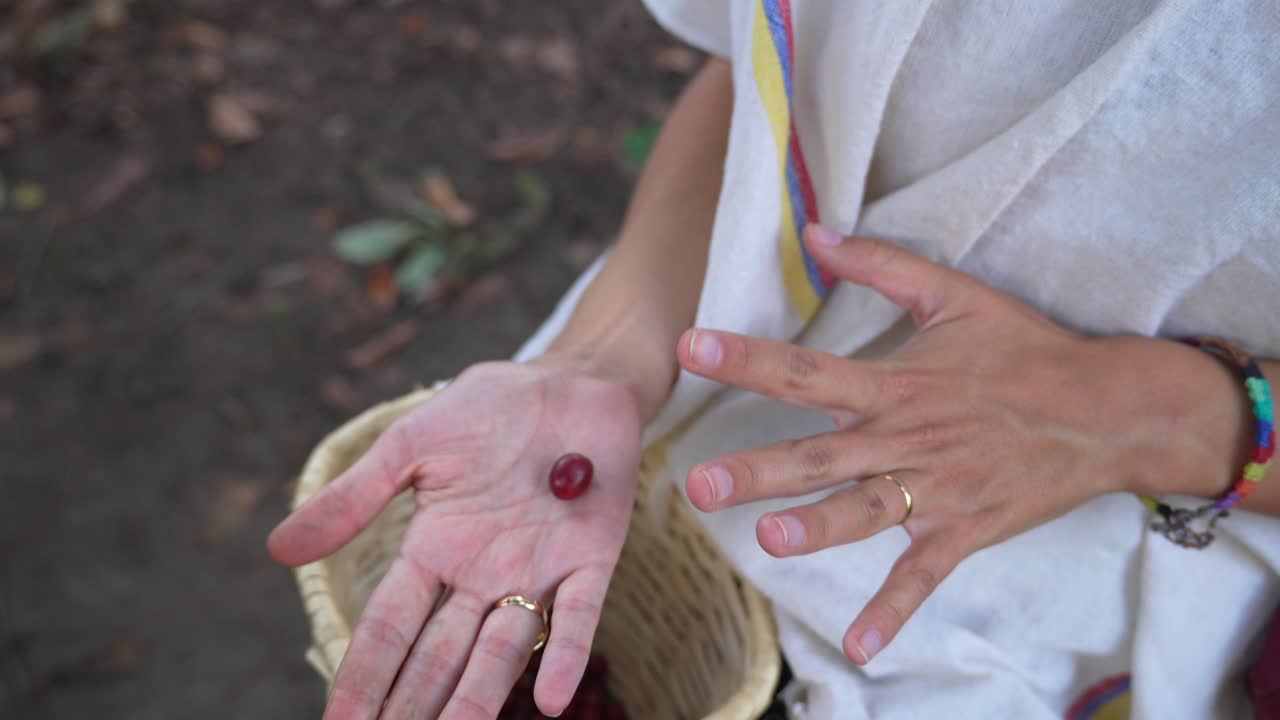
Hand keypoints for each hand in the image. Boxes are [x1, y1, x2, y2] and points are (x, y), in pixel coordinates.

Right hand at [268, 358, 642, 718]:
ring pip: (502, 652)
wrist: (570, 380)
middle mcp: (482, 575)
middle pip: (440, 655)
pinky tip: (553, 701)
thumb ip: (356, 499)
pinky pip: (578, 615)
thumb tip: (277, 551)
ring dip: (479, 700)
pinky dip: (566, 654)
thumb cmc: (490, 408)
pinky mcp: (592, 559)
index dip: (365, 676)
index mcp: (434, 550)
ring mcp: (538, 571)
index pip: (391, 627)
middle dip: (414, 706)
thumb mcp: (411, 445)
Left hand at [677, 225, 1242, 664]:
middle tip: (699, 483)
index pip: (808, 370)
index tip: (691, 347)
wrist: (1108, 408)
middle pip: (822, 455)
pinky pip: (925, 576)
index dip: (747, 358)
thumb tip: (816, 233)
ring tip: (768, 541)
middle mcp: (907, 438)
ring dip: (818, 528)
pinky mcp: (965, 530)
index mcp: (896, 383)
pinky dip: (894, 611)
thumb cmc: (1025, 349)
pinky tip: (860, 646)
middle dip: (759, 469)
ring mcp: (937, 489)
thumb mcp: (954, 293)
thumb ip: (881, 264)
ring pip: (866, 512)